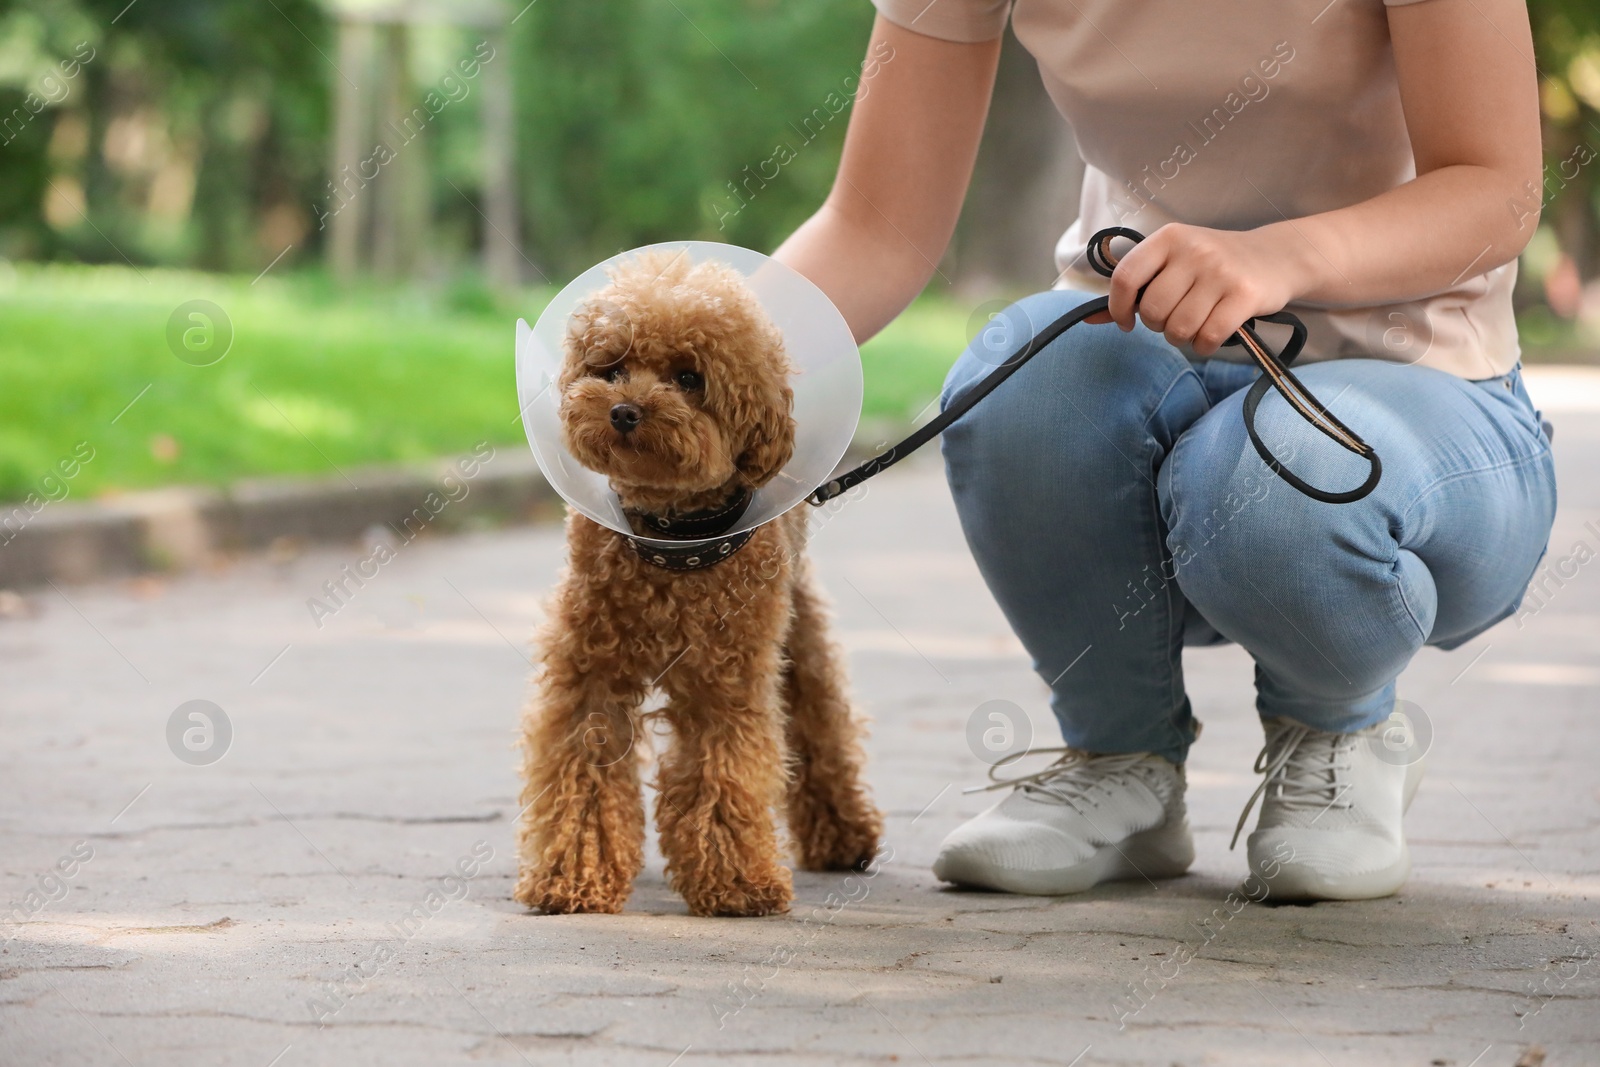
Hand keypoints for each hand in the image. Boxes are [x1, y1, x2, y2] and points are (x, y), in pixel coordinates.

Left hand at [1082, 223, 1305, 356]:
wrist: (1276, 256)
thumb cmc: (1213, 265)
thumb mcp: (1173, 262)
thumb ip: (1135, 287)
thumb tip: (1089, 317)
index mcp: (1169, 238)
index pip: (1125, 277)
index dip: (1117, 308)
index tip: (1126, 322)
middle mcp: (1194, 250)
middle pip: (1153, 310)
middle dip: (1158, 326)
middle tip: (1174, 319)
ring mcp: (1221, 272)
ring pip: (1179, 328)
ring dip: (1182, 338)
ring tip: (1194, 325)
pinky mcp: (1245, 295)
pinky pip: (1208, 337)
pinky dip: (1204, 346)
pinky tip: (1211, 336)